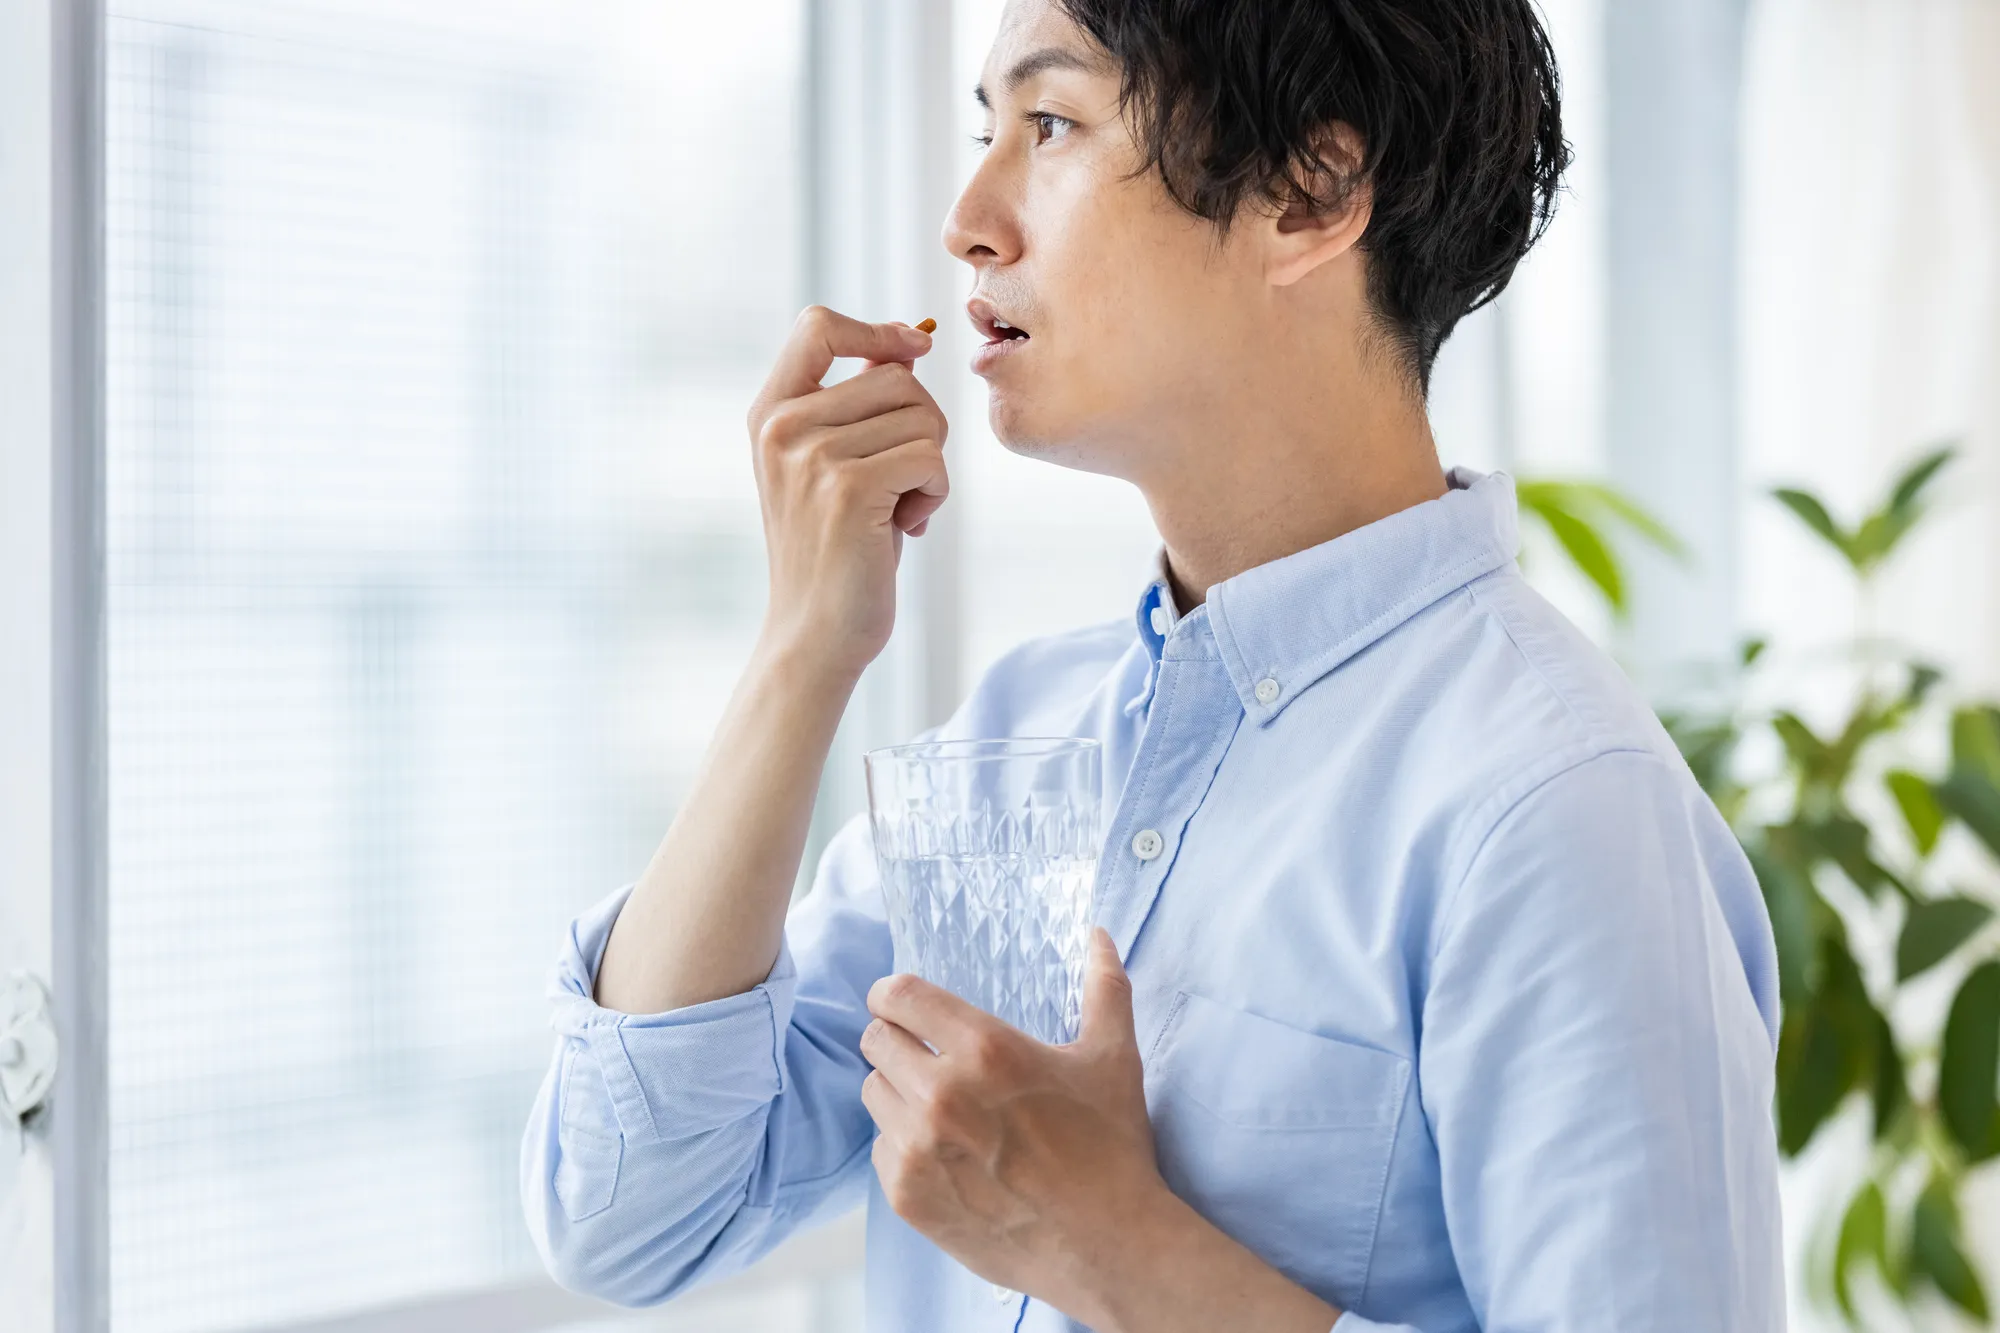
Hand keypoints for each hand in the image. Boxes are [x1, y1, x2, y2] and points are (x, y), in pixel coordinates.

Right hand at [745, 306, 948, 679]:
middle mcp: (782, 427)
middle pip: (897, 376)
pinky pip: (931, 457)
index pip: (817, 325)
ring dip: (932, 466)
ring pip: (922, 416)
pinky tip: (908, 527)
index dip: (875, 329)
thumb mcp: (832, 466)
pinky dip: (936, 492)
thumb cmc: (838, 551)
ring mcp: (811, 457)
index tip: (912, 351)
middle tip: (903, 483)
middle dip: (923, 426)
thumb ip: (854, 407)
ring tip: (899, 510)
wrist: (814, 636)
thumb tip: (908, 344)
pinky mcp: (848, 490)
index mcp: (769, 413)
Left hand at [859, 927, 1168, 1317]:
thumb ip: (1103, 988)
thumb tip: (1099, 935)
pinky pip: (879, 1148)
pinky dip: (902, 1143)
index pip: (898, 996)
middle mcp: (941, 1094)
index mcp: (985, 1049)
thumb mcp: (1112, 1059)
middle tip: (925, 1053)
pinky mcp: (907, 1196)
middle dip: (896, 1039)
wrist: (1108, 1245)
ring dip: (896, 1090)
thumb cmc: (1111, 1147)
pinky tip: (943, 1151)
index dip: (893, 994)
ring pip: (873, 1092)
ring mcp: (918, 1148)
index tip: (903, 1004)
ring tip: (937, 1104)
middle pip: (875, 1040)